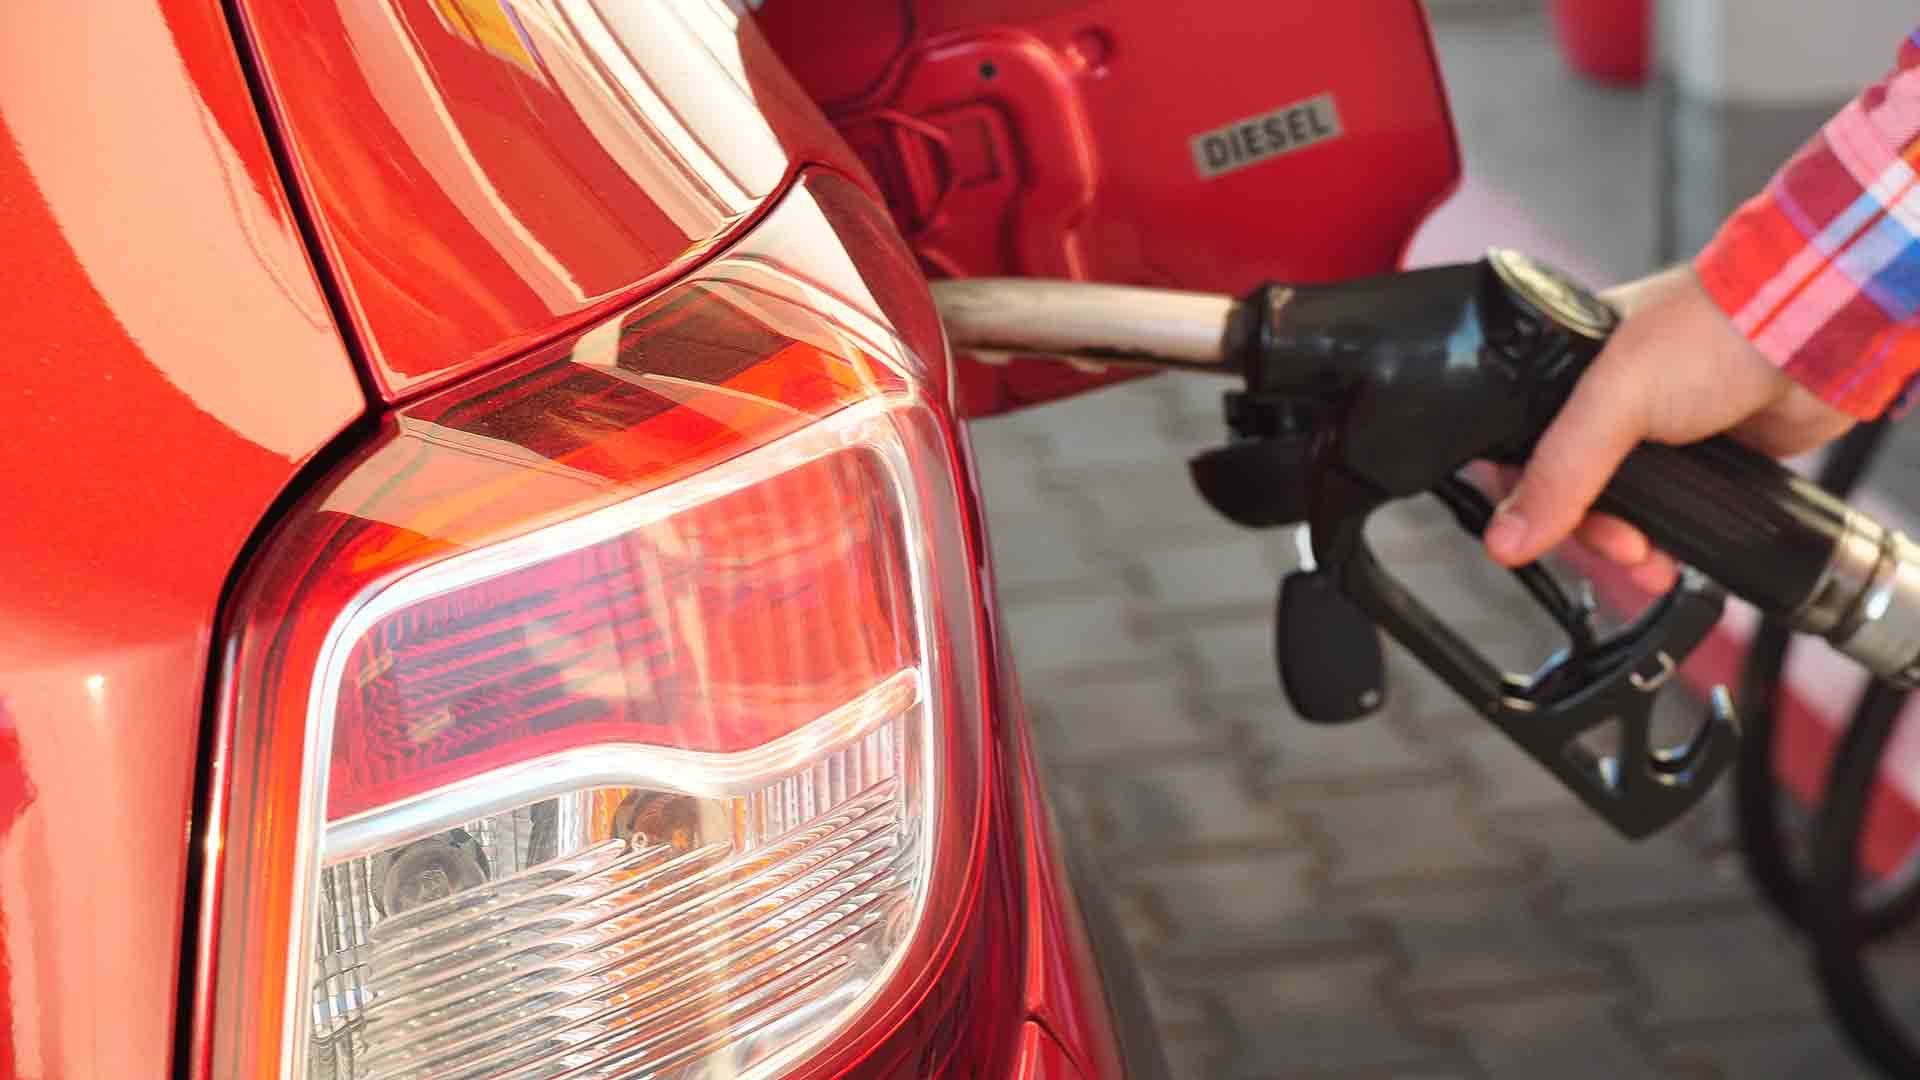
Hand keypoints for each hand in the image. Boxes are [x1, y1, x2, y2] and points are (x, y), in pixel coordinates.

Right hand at [1482, 264, 1854, 590]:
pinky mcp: (1701, 458)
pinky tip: (1670, 560)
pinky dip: (1667, 543)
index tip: (1534, 533)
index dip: (1523, 496)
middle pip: (1568, 489)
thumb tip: (1505, 536)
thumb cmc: (1714, 332)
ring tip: (1647, 562)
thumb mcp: (1615, 398)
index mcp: (1568, 368)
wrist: (1811, 339)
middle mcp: (1608, 402)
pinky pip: (1668, 514)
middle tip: (1616, 546)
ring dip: (1626, 546)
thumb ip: (1559, 472)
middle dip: (1588, 531)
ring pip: (1620, 508)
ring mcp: (1656, 433)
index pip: (1519, 447)